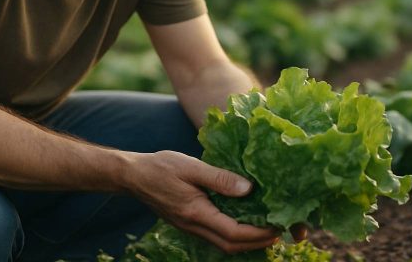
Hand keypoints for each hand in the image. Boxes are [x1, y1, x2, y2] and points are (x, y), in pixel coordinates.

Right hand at [127, 150, 278, 253]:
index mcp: (195, 212)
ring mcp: (190, 227)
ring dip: (247, 241)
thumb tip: (249, 189)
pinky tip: (244, 223)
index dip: (258, 233)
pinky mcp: (189, 223)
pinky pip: (216, 236)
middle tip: (279, 231)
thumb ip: (219, 178)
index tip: (277, 226)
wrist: (133, 176)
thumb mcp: (191, 166)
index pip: (233, 233)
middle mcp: (193, 226)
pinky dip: (234, 234)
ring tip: (267, 229)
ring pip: (223, 244)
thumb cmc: (160, 167)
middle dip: (257, 242)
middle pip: (230, 245)